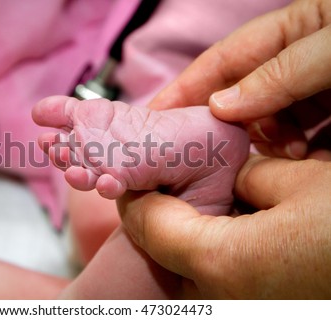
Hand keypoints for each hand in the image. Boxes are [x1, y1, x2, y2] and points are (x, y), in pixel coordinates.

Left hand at [118, 155, 330, 298]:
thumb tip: (233, 179)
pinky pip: (219, 283)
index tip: (131, 175)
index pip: (148, 224)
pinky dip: (216, 255)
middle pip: (164, 249)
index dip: (135, 195)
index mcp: (221, 262)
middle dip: (162, 214)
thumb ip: (249, 177)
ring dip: (189, 236)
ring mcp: (238, 312)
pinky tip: (239, 231)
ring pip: (189, 270)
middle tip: (168, 182)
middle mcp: (220, 300)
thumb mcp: (304, 182)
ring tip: (206, 202)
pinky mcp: (259, 310)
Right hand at [149, 0, 330, 160]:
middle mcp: (290, 61)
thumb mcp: (329, 49)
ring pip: (264, 121)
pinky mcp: (325, 114)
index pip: (219, 62)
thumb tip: (219, 106)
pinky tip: (305, 155)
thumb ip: (278, 75)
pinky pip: (294, 136)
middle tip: (213, 156)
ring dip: (267, 141)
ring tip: (291, 151)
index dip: (184, 89)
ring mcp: (308, 89)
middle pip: (237, 97)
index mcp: (286, 31)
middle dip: (225, 126)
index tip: (153, 119)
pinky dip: (291, 148)